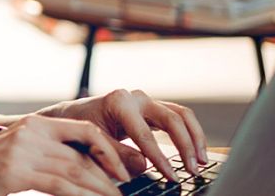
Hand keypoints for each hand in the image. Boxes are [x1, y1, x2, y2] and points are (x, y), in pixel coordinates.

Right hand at [0, 115, 128, 195]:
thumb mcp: (18, 154)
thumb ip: (47, 155)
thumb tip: (83, 169)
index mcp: (35, 124)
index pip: (84, 131)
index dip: (110, 149)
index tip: (126, 169)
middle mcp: (32, 132)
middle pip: (85, 153)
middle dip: (112, 174)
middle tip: (130, 190)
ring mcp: (24, 151)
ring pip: (77, 170)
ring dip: (102, 189)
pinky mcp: (16, 172)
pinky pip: (60, 185)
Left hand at [40, 89, 208, 180]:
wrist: (73, 116)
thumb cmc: (79, 128)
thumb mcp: (93, 143)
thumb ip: (117, 154)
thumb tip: (144, 166)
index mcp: (119, 103)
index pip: (145, 135)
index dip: (160, 158)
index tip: (172, 176)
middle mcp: (135, 98)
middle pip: (172, 119)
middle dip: (185, 146)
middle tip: (193, 169)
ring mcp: (145, 101)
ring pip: (181, 115)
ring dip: (195, 138)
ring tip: (201, 162)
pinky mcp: (151, 108)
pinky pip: (178, 118)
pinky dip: (190, 133)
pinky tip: (196, 151)